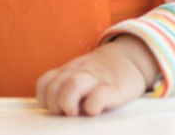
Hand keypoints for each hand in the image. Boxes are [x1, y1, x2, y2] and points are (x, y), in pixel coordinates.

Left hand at [36, 35, 158, 116]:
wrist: (131, 59)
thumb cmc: (101, 75)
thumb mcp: (79, 74)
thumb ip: (65, 87)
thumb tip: (54, 112)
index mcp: (68, 71)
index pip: (44, 82)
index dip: (44, 99)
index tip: (53, 109)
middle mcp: (79, 73)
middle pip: (54, 86)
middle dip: (54, 104)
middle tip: (65, 114)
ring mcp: (96, 79)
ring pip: (73, 84)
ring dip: (68, 103)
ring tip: (74, 114)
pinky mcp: (114, 89)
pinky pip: (98, 96)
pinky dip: (92, 106)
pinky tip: (93, 111)